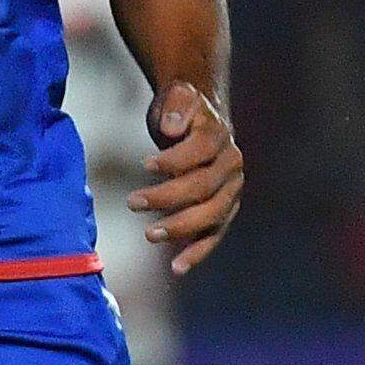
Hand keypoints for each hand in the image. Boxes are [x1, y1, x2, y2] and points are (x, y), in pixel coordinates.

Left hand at [128, 82, 242, 275]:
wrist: (202, 125)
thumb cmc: (183, 111)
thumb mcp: (179, 96)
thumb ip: (177, 105)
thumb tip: (173, 128)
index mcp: (221, 137)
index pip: (201, 151)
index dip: (174, 159)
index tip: (144, 164)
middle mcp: (232, 166)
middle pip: (204, 187)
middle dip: (168, 198)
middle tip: (132, 202)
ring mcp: (230, 192)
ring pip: (212, 216)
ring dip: (181, 228)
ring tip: (149, 235)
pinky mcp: (223, 212)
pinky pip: (213, 235)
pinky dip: (198, 252)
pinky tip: (177, 268)